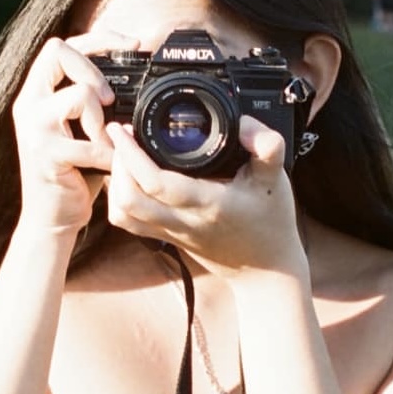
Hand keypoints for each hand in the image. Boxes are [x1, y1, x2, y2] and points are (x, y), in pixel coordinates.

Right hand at [9, 33, 130, 235]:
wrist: (52, 219)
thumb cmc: (74, 171)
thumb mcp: (81, 127)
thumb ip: (94, 99)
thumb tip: (134, 73)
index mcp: (36, 93)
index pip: (61, 44)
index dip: (99, 38)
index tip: (133, 45)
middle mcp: (28, 105)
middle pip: (58, 51)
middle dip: (94, 71)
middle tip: (110, 100)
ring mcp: (35, 129)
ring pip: (78, 94)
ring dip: (102, 118)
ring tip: (104, 141)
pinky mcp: (48, 156)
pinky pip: (91, 143)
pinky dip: (109, 155)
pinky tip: (109, 166)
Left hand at [103, 115, 305, 275]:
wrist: (266, 271)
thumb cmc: (271, 222)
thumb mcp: (276, 179)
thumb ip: (266, 145)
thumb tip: (242, 123)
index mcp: (206, 204)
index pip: (155, 182)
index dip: (131, 154)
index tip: (124, 129)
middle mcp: (182, 221)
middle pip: (128, 199)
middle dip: (117, 164)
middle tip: (122, 136)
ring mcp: (171, 232)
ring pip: (123, 213)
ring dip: (116, 182)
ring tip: (123, 155)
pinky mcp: (167, 238)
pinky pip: (130, 223)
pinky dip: (120, 199)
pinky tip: (129, 179)